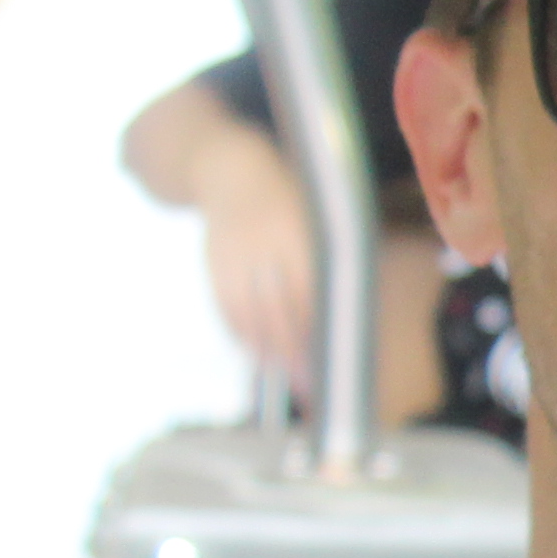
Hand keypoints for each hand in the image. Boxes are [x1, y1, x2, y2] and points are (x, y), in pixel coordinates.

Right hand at [194, 140, 318, 385]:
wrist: (232, 172)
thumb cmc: (292, 204)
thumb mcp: (317, 222)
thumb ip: (327, 264)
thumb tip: (342, 318)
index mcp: (298, 235)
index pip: (310, 294)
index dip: (318, 331)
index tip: (331, 361)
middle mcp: (263, 247)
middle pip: (279, 310)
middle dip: (295, 353)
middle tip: (311, 385)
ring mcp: (234, 257)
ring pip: (250, 314)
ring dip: (267, 350)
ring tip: (285, 375)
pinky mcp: (213, 264)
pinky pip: (227, 308)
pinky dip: (242, 334)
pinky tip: (257, 352)